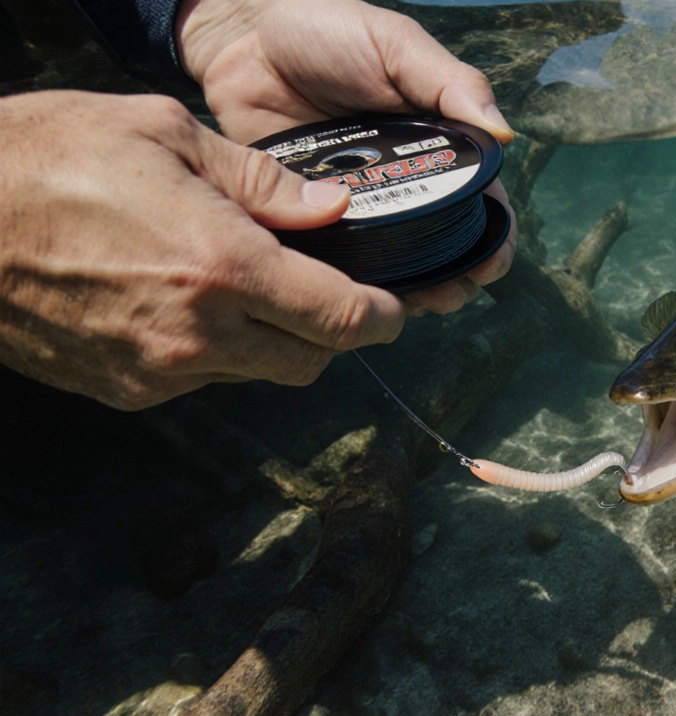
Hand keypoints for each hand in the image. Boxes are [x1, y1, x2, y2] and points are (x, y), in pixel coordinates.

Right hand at [0, 90, 403, 409]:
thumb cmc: (49, 158)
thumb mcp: (165, 135)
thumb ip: (262, 182)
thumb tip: (332, 210)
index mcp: (225, 268)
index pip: (342, 320)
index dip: (383, 317)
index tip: (395, 307)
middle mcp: (199, 335)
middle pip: (311, 362)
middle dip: (335, 333)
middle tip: (332, 294)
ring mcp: (159, 371)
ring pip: (257, 374)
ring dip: (274, 341)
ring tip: (252, 287)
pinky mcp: (124, 390)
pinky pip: (202, 379)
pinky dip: (219, 351)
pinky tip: (193, 303)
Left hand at [177, 0, 517, 313]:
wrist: (242, 36)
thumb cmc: (328, 29)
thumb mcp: (396, 45)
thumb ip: (448, 82)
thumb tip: (505, 133)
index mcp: (436, 145)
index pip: (479, 200)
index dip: (493, 237)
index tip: (490, 262)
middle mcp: (402, 182)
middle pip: (442, 244)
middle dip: (455, 276)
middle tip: (449, 293)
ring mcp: (356, 205)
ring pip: (392, 261)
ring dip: (409, 288)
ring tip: (411, 302)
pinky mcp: (308, 218)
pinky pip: (333, 259)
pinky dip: (345, 281)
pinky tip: (353, 295)